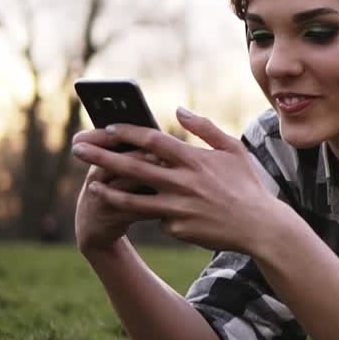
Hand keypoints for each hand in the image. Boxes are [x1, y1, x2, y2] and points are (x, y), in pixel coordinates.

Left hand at [70, 107, 283, 252]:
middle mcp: (183, 183)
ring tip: (91, 186)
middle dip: (101, 157)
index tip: (107, 127)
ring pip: (133, 199)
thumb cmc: (248, 186)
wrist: (260, 228)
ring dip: (109, 191)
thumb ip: (205, 128)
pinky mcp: (177, 229)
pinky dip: (151, 214)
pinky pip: (157, 219)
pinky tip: (147, 214)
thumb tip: (179, 110)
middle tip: (78, 149)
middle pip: (133, 167)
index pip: (153, 141)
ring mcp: (178, 208)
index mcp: (195, 160)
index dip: (128, 132)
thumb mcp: (233, 150)